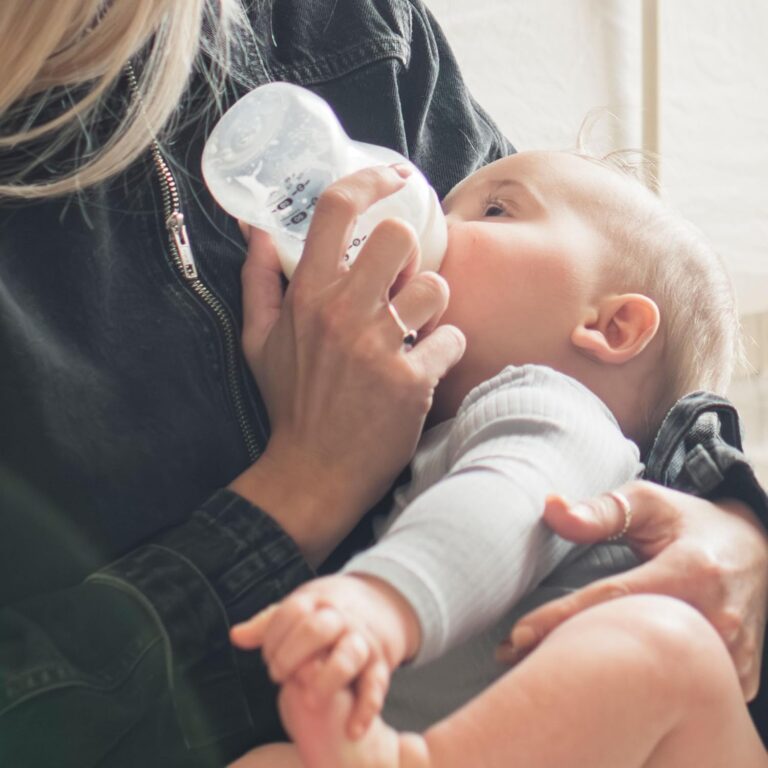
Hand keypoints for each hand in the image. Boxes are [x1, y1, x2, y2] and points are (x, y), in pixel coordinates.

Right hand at [230, 165, 464, 564]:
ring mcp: (378, 346)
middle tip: (402, 279)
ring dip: (432, 304)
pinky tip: (427, 366)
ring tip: (417, 328)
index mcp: (306, 295)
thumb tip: (256, 229)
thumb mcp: (258, 341)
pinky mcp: (411, 381)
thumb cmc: (290, 403)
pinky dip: (446, 351)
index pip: (336, 209)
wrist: (313, 471)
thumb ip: (258, 280)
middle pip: (399, 236)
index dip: (370, 179)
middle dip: (408, 252)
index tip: (393, 176)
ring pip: (436, 286)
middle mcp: (343, 311)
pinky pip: (453, 340)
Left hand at [231, 574, 419, 737]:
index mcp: (317, 603)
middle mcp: (341, 619)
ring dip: (328, 678)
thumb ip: (267, 625)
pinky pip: (376, 686)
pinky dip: (366, 709)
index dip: (273, 636)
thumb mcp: (300, 609)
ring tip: (311, 701)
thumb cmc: (326, 614)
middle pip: (317, 629)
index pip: (291, 612)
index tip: (266, 655)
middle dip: (293, 654)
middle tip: (278, 674)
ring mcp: (361, 641)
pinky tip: (352, 729)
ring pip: (348, 656)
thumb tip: (235, 636)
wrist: (377, 604)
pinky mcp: (379, 665)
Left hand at [498, 480, 767, 700]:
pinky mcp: (740, 679)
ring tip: (553, 673)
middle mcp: (717, 619)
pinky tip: (608, 686)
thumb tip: (550, 507)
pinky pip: (685, 697)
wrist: (756, 548)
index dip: (560, 621)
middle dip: (571, 659)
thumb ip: (600, 509)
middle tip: (516, 661)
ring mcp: (734, 656)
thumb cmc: (689, 522)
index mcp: (690, 572)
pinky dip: (647, 693)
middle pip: (633, 653)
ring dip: (607, 680)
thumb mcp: (648, 503)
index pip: (612, 602)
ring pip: (659, 682)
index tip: (515, 638)